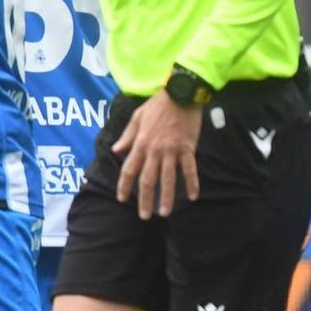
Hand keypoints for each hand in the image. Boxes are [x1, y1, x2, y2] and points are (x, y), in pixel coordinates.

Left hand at [112, 89, 202, 219]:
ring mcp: (172, 151)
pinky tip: (194, 197)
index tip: (122, 199)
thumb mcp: (137, 117)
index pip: (129, 170)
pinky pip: (190, 170)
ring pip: (168, 179)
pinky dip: (192, 183)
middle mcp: (154, 151)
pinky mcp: (188, 149)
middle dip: (145, 200)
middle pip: (148, 180)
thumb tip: (116, 150)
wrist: (180, 94)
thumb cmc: (158, 105)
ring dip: (167, 198)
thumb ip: (127, 136)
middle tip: (145, 216)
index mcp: (140, 144)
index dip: (124, 186)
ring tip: (165, 213)